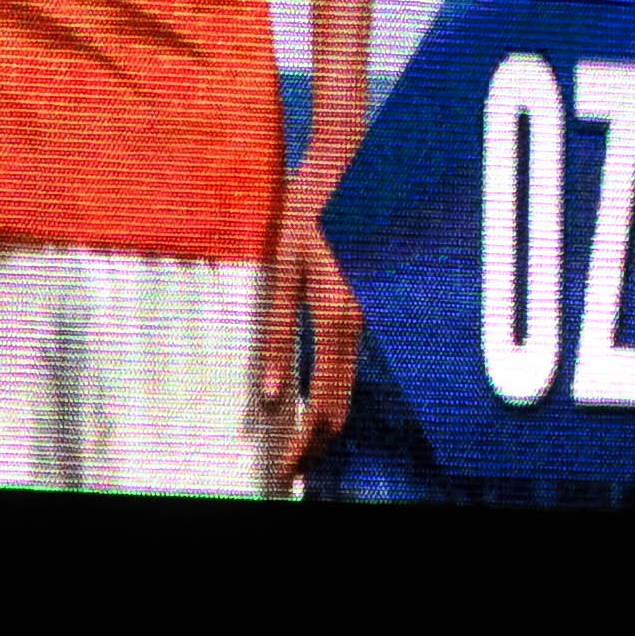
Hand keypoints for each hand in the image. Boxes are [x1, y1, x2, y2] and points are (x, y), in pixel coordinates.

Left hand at [258, 144, 362, 493]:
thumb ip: (276, 333)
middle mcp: (358, 323)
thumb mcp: (281, 269)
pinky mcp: (360, 303)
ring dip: (323, 420)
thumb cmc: (306, 209)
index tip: (285, 472)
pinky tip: (310, 402)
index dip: (304, 443)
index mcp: (337, 316)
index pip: (323, 402)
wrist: (344, 161)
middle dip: (316, 444)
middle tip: (289, 474)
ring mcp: (364, 313)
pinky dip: (331, 391)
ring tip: (297, 449)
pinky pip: (347, 361)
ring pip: (347, 385)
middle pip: (341, 403)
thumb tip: (270, 399)